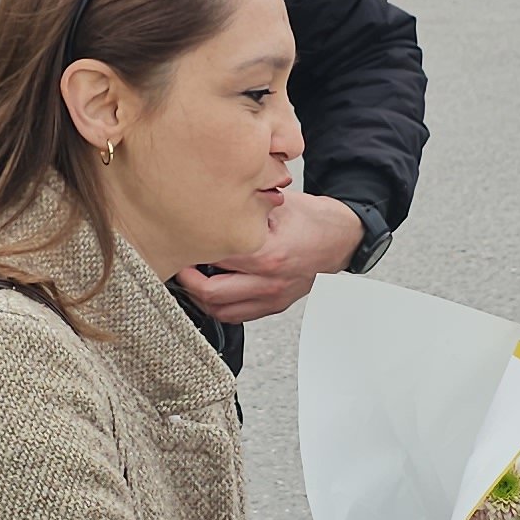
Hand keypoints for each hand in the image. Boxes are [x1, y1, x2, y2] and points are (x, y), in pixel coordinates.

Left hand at [174, 193, 364, 324]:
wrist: (341, 239)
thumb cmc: (312, 220)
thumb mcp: (279, 204)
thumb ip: (245, 208)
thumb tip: (208, 206)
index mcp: (269, 254)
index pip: (216, 259)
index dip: (192, 251)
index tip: (181, 242)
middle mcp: (270, 281)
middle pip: (212, 293)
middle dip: (187, 280)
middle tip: (177, 264)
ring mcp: (272, 297)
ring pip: (221, 311)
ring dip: (199, 297)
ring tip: (190, 279)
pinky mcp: (274, 306)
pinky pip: (237, 316)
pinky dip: (218, 306)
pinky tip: (210, 291)